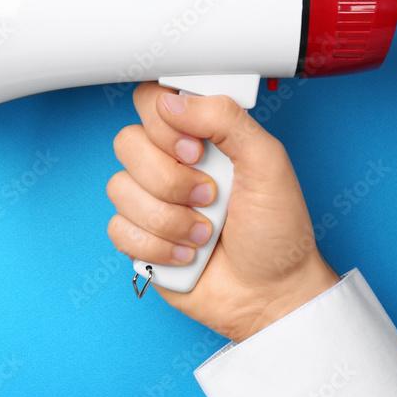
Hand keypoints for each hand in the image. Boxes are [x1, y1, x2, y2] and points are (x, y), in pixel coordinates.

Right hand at [106, 81, 338, 341]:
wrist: (272, 295)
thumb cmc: (278, 232)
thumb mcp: (268, 162)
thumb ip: (226, 118)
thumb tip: (172, 101)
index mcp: (198, 136)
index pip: (151, 101)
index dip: (163, 124)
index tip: (196, 151)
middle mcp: (169, 164)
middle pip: (127, 143)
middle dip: (170, 179)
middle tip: (209, 196)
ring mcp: (150, 202)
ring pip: (119, 189)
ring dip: (169, 219)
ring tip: (204, 232)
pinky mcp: (138, 239)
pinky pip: (118, 230)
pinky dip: (158, 247)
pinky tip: (187, 254)